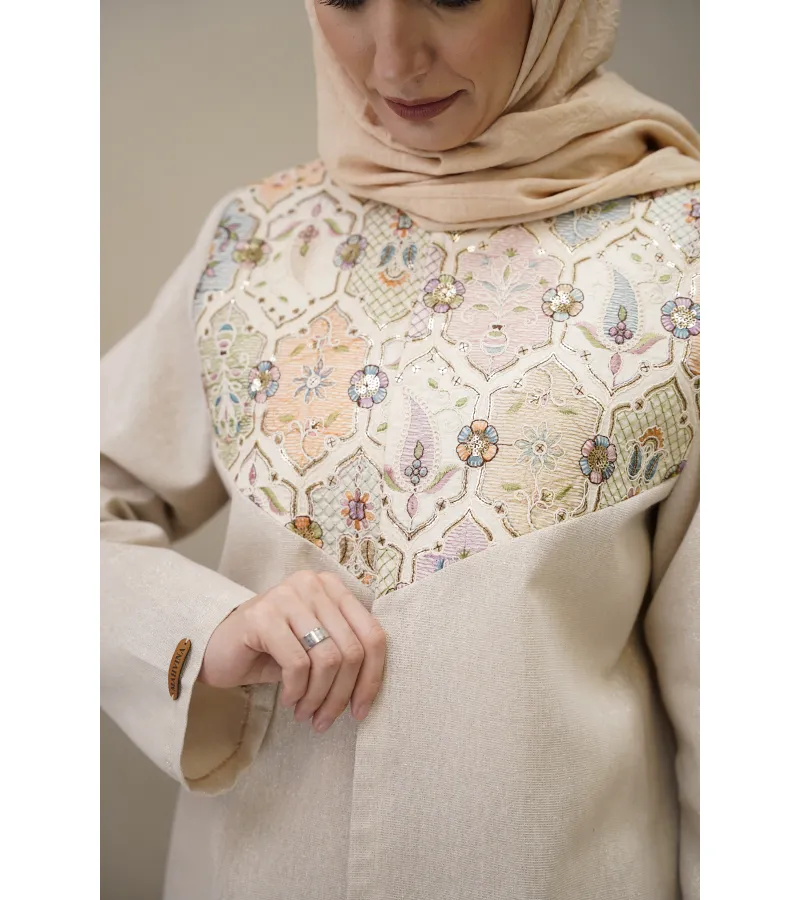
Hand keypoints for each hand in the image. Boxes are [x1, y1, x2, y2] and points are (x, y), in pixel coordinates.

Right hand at [198, 570, 385, 731]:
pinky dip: (297, 691)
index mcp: (333, 588)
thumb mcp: (316, 648)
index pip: (372, 634)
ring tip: (306, 714)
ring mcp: (287, 596)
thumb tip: (368, 692)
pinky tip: (289, 700)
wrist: (218, 648)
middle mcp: (313, 584)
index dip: (372, 678)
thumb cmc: (272, 650)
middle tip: (325, 720)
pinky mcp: (262, 616)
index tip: (360, 710)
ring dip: (318, 697)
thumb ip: (344, 653)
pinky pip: (297, 664)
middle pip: (352, 650)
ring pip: (328, 659)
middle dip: (341, 695)